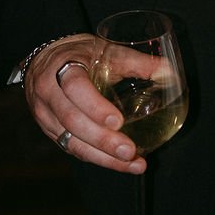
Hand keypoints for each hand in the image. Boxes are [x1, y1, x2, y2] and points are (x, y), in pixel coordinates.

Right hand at [24, 35, 146, 173]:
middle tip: (129, 151)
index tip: (118, 121)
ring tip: (132, 163)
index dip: (95, 106)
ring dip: (102, 156)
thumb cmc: (80, 54)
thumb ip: (137, 62)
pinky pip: (72, 149)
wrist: (44, 61)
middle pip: (72, 121)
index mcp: (62, 68)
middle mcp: (49, 94)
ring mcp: (46, 116)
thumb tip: (170, 73)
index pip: (75, 88)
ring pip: (71, 142)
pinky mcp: (51, 132)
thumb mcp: (106, 50)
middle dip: (102, 140)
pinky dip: (96, 158)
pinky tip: (118, 163)